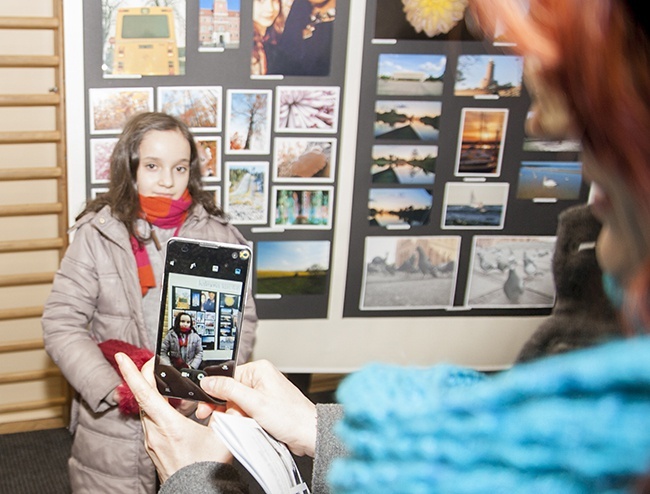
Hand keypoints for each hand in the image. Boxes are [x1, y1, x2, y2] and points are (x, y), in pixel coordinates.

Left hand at [115, 354, 231, 482]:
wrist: (194, 493)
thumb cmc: (204, 469)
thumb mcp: (222, 436)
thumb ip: (227, 413)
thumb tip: (234, 399)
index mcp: (168, 425)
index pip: (144, 393)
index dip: (131, 373)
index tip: (121, 358)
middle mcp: (154, 432)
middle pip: (144, 397)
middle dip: (147, 377)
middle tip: (156, 363)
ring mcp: (152, 441)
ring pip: (148, 409)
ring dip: (156, 394)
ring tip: (173, 387)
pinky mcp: (154, 447)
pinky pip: (152, 421)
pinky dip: (160, 410)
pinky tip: (177, 410)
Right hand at [197, 360, 316, 456]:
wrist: (307, 434)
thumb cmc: (290, 416)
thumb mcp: (254, 402)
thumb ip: (229, 390)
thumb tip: (209, 381)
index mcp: (259, 370)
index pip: (227, 377)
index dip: (214, 392)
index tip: (205, 405)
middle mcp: (260, 379)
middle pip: (230, 391)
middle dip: (224, 407)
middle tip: (215, 417)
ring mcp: (262, 394)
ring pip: (236, 404)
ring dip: (234, 416)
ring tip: (241, 423)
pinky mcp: (263, 407)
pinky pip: (245, 411)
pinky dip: (242, 420)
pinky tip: (245, 426)